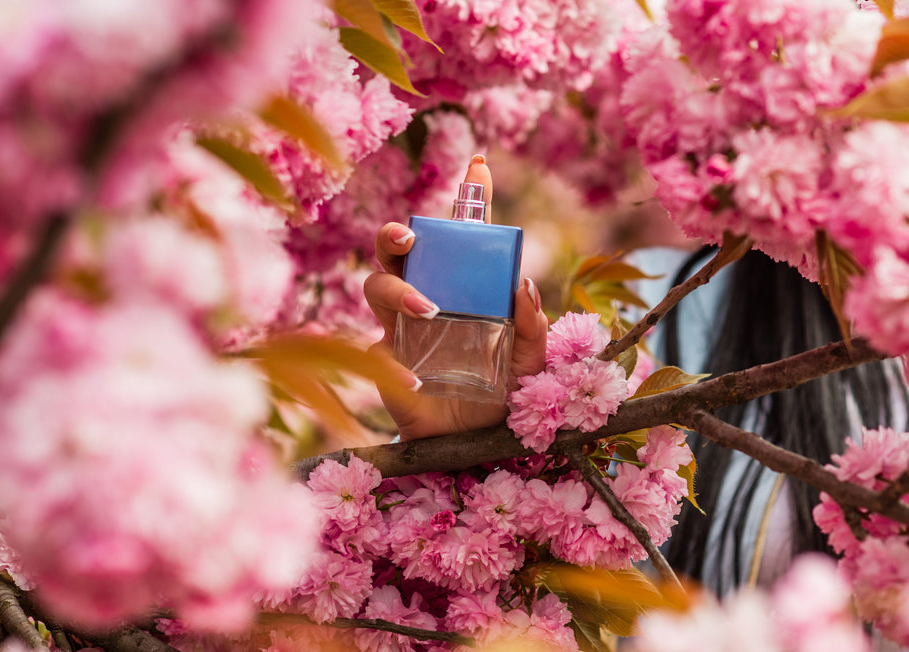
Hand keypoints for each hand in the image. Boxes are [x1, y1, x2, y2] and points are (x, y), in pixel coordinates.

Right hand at [363, 156, 547, 439]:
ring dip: (399, 288)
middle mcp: (427, 296)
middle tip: (411, 234)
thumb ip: (533, 327)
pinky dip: (396, 363)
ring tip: (429, 310)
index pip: (462, 237)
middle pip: (398, 248)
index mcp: (464, 288)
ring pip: (376, 283)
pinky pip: (375, 345)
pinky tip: (419, 382)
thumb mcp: (531, 363)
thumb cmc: (501, 398)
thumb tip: (522, 283)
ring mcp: (399, 325)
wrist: (470, 447)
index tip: (479, 165)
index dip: (468, 199)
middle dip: (396, 231)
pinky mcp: (382, 359)